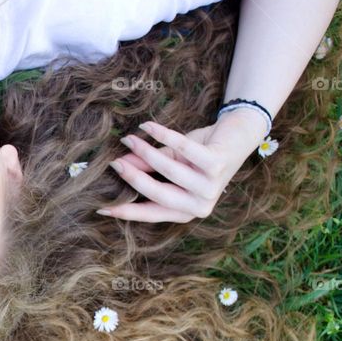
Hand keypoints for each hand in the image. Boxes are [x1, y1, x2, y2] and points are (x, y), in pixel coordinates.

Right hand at [98, 109, 267, 222]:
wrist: (238, 136)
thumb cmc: (202, 154)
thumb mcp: (172, 163)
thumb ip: (148, 168)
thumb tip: (120, 165)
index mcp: (188, 210)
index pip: (152, 214)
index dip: (127, 212)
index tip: (102, 209)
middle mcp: (200, 204)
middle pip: (159, 194)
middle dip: (133, 177)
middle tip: (114, 162)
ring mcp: (211, 186)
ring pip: (169, 170)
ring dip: (145, 152)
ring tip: (129, 138)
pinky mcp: (217, 165)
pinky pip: (183, 149)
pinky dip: (163, 135)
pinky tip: (147, 126)